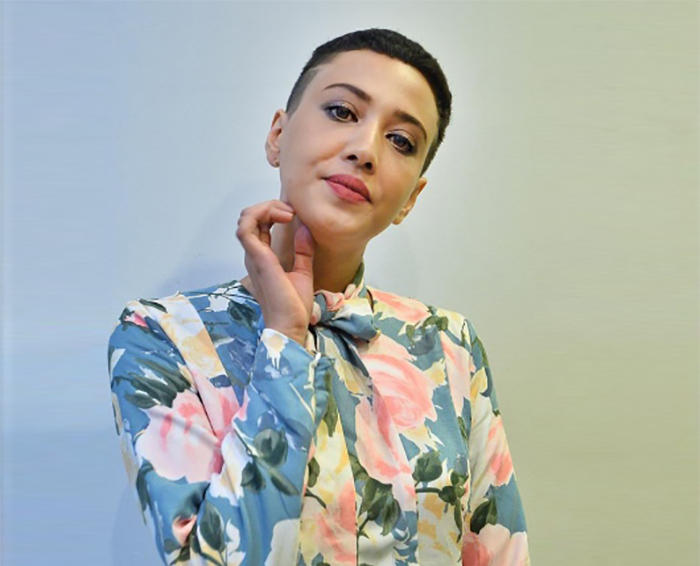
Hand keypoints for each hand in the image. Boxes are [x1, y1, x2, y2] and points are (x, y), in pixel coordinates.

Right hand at [236, 200, 315, 345]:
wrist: (291, 325)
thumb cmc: (293, 306)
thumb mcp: (303, 271)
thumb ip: (303, 250)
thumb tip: (305, 229)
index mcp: (262, 258)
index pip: (259, 226)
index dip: (273, 213)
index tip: (294, 215)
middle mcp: (254, 255)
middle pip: (250, 218)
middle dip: (270, 206)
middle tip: (291, 211)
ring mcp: (253, 256)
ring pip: (245, 218)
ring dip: (266, 207)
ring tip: (287, 212)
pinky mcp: (257, 258)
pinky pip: (246, 227)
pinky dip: (261, 214)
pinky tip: (283, 217)